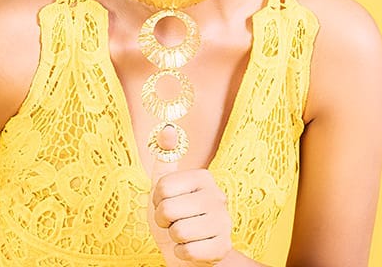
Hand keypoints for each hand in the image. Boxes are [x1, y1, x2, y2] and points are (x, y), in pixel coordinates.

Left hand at [147, 125, 233, 265]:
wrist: (190, 253)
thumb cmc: (175, 216)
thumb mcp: (164, 185)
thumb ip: (165, 157)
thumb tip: (168, 127)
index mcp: (203, 177)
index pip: (163, 187)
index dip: (157, 201)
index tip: (166, 203)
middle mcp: (218, 196)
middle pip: (169, 209)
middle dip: (163, 221)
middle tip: (173, 222)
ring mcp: (224, 222)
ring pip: (179, 232)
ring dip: (173, 238)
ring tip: (182, 235)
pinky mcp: (224, 247)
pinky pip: (189, 251)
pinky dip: (182, 253)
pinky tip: (190, 249)